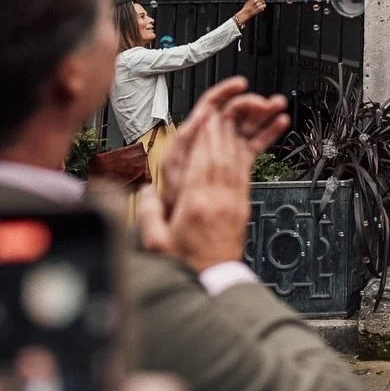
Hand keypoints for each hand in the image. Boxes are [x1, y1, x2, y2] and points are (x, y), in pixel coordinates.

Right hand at [138, 109, 253, 273]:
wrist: (214, 281)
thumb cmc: (185, 265)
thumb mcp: (156, 242)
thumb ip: (150, 213)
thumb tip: (145, 190)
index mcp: (197, 204)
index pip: (203, 161)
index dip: (206, 137)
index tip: (207, 116)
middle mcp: (219, 200)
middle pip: (222, 156)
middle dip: (221, 130)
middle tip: (221, 109)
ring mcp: (235, 203)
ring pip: (236, 163)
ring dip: (235, 139)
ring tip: (235, 120)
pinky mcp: (243, 209)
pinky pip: (244, 176)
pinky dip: (242, 158)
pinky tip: (241, 149)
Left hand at [161, 77, 288, 210]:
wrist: (184, 217)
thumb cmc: (175, 193)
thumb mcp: (175, 163)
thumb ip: (190, 138)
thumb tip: (205, 115)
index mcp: (196, 134)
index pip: (211, 104)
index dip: (226, 91)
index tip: (241, 84)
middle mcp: (214, 137)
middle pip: (235, 113)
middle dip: (253, 103)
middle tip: (268, 102)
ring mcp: (228, 148)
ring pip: (249, 125)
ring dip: (265, 114)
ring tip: (279, 106)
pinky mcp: (240, 160)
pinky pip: (256, 142)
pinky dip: (269, 132)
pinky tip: (280, 124)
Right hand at [235, 0, 265, 24]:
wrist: (244, 13)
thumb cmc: (246, 8)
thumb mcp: (248, 1)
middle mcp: (254, 1)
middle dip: (262, 0)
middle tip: (261, 2)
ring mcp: (256, 5)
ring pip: (263, 2)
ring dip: (262, 4)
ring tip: (261, 6)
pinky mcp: (258, 9)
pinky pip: (264, 6)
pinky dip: (263, 7)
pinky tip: (262, 8)